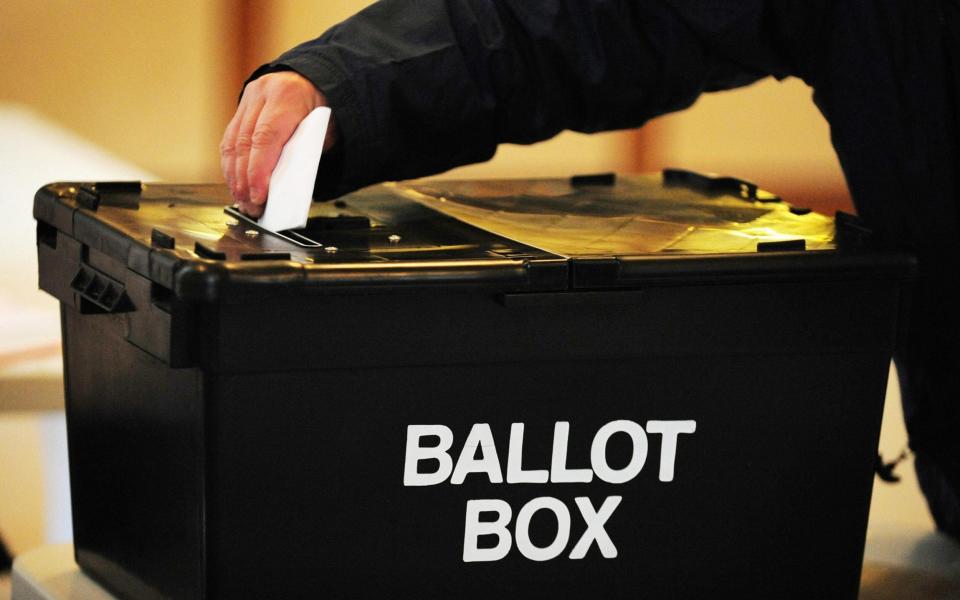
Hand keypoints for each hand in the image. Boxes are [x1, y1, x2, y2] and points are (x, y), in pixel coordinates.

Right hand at [220, 71, 336, 217]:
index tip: (259, 196)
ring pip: (232, 142)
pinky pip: (230, 139)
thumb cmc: (322, 109)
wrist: (316, 79)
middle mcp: (263, 93)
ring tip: (242, 199)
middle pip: (245, 143)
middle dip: (244, 180)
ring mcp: (249, 99)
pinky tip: (236, 182)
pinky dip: (231, 164)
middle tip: (250, 206)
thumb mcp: (324, 130)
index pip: (266, 138)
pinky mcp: (241, 107)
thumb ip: (305, 154)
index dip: (258, 171)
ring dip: (234, 176)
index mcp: (288, 96)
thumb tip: (285, 187)